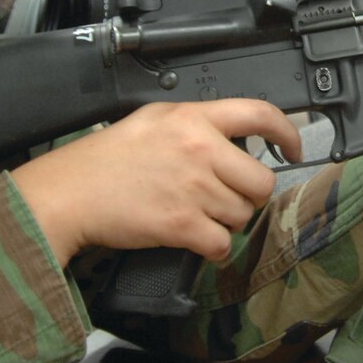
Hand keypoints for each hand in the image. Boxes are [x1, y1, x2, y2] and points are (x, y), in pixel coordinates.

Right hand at [11, 99, 300, 265]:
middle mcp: (199, 149)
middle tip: (224, 196)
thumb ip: (195, 124)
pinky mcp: (182, 224)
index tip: (293, 148)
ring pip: (243, 214)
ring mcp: (193, 188)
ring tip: (195, 214)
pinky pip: (222, 244)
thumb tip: (232, 139)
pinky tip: (194, 238)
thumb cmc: (104, 161)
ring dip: (226, 221)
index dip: (286, 133)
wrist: (69, 193)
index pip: (259, 114)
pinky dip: (212, 248)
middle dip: (247, 194)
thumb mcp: (151, 120)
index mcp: (192, 118)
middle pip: (261, 180)